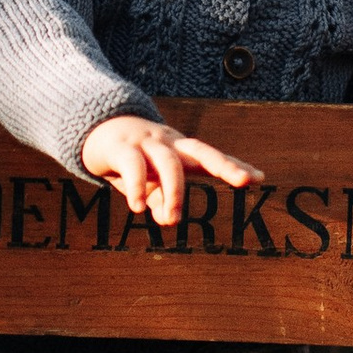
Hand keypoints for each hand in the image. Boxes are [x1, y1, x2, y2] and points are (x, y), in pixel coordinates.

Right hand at [79, 113, 258, 230]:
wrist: (93, 130)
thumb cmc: (131, 159)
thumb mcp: (148, 182)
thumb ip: (160, 199)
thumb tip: (167, 219)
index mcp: (179, 150)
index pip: (210, 156)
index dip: (233, 166)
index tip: (259, 177)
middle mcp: (168, 142)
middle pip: (201, 149)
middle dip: (224, 164)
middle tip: (244, 181)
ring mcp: (145, 142)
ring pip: (168, 163)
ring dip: (174, 193)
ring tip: (172, 222)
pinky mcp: (120, 147)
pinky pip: (133, 166)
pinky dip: (138, 188)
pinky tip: (140, 208)